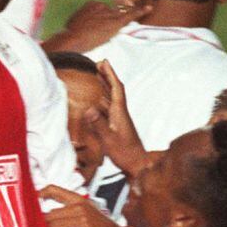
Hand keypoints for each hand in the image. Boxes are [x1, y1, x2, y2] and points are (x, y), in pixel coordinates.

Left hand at [40, 185, 124, 226]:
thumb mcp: (85, 214)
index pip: (55, 190)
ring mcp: (83, 220)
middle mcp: (80, 208)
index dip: (41, 193)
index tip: (32, 200)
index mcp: (78, 200)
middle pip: (50, 214)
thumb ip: (67, 212)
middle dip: (40, 224)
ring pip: (54, 226)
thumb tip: (44, 215)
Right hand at [43, 0, 150, 53]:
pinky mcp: (115, 22)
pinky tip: (149, 8)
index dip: (102, 21)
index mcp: (91, 4)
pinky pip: (130, 15)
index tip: (96, 30)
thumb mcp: (74, 25)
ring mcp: (109, 13)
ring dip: (120, 24)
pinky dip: (141, 11)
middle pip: (113, 13)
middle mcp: (101, 5)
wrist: (72, 39)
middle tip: (100, 35)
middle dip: (109, 23)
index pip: (103, 10)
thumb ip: (82, 24)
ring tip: (113, 30)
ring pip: (120, 16)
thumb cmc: (69, 37)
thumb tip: (82, 30)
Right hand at [85, 60, 148, 176]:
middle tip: (98, 64)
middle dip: (107, 76)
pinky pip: (110, 108)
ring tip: (97, 77)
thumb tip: (89, 109)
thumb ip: (99, 124)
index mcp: (120, 112)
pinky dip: (103, 101)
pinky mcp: (119, 126)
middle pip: (115, 90)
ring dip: (105, 86)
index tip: (104, 61)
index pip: (116, 88)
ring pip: (112, 98)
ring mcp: (121, 120)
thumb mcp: (109, 139)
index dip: (110, 74)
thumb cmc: (125, 154)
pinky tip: (98, 102)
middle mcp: (121, 113)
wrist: (138, 165)